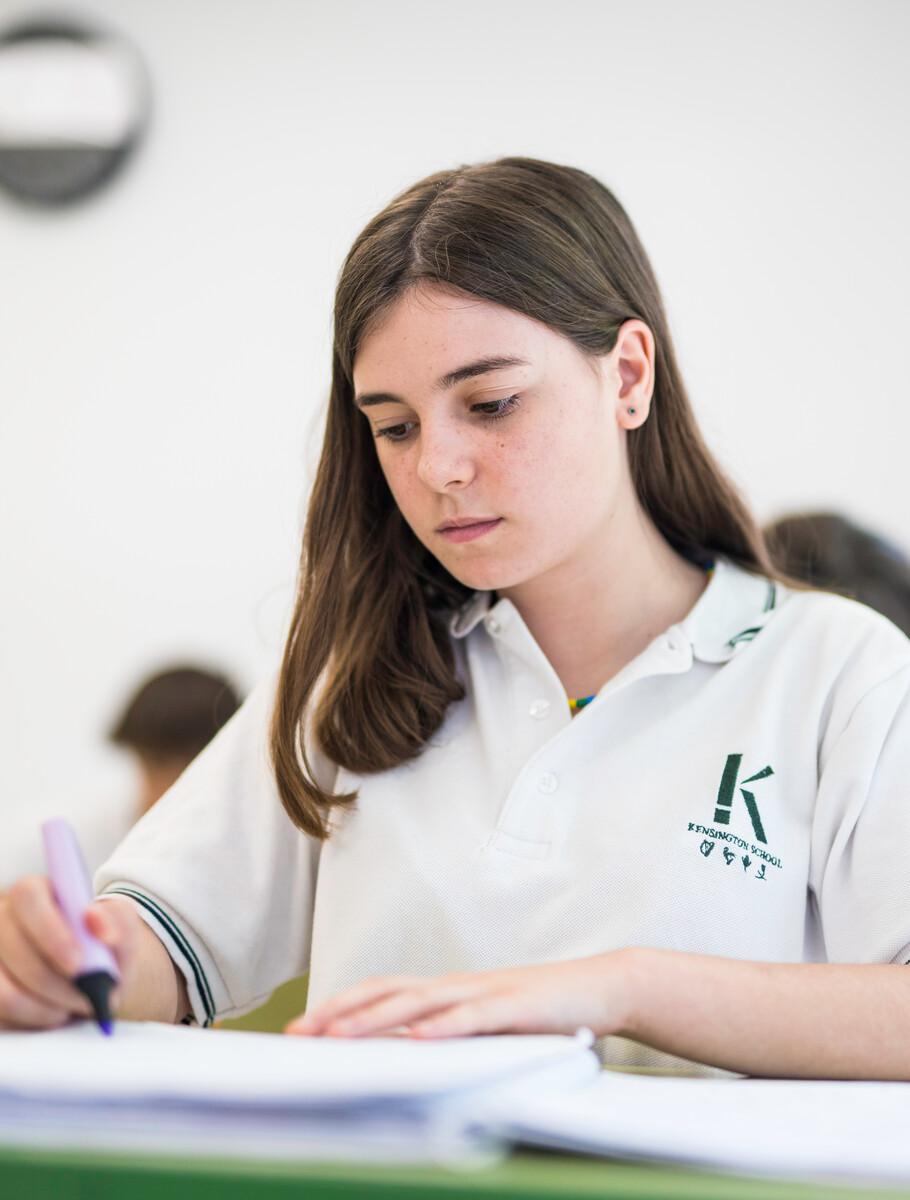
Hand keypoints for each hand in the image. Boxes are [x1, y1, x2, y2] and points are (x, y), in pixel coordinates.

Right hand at [0, 877, 164, 1027]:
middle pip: (14, 947)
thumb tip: (94, 919)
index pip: (28, 897)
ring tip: (75, 1003)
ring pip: (4, 987)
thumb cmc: (105, 947)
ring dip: (47, 1005)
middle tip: (87, 996)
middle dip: (55, 981)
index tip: (78, 963)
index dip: (50, 931)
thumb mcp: (122, 930)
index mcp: (36, 891)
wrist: (98, 978)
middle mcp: (4, 918)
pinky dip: (34, 1017)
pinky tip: (56, 1012)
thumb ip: (117, 920)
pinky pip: (2, 1009)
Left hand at [286, 951, 633, 1039]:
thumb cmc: (541, 1013)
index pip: (383, 992)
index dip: (343, 1006)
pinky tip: (418, 1039)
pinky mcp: (515, 1006)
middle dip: (341, 1012)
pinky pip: (473, 1017)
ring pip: (420, 1002)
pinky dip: (443, 1027)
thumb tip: (405, 1059)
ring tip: (340, 1036)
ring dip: (376, 1019)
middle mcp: (458, 985)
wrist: (599, 988)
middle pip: (388, 992)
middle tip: (301, 1032)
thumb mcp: (488, 1027)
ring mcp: (485, 992)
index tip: (303, 1026)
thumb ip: (450, 1037)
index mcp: (448, 990)